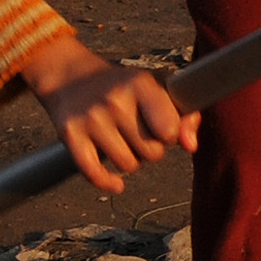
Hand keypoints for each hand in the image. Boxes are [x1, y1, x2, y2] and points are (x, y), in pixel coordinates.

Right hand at [22, 34, 196, 195]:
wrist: (70, 77)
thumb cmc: (124, 87)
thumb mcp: (158, 87)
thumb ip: (185, 114)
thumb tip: (191, 146)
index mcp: (140, 84)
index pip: (170, 130)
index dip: (170, 134)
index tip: (162, 127)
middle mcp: (115, 100)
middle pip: (151, 152)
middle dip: (151, 149)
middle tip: (140, 135)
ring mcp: (91, 118)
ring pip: (128, 166)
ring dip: (130, 161)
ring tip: (124, 143)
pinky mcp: (70, 134)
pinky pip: (94, 174)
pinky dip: (108, 183)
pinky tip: (116, 183)